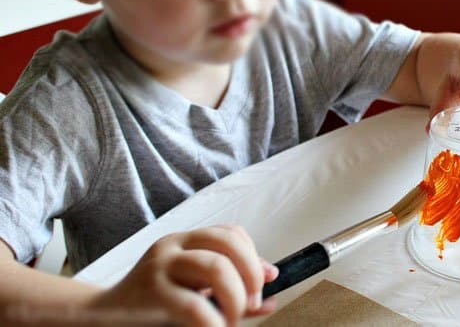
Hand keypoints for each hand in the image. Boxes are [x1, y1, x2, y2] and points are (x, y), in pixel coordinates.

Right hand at [87, 225, 278, 326]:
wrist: (98, 319)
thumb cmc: (150, 308)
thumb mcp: (192, 293)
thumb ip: (229, 292)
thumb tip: (271, 297)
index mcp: (185, 241)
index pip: (231, 233)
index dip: (254, 256)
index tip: (262, 284)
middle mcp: (173, 245)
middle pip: (228, 243)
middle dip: (251, 274)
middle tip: (252, 303)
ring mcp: (160, 266)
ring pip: (217, 267)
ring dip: (236, 298)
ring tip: (230, 320)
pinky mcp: (151, 293)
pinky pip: (195, 305)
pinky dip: (215, 322)